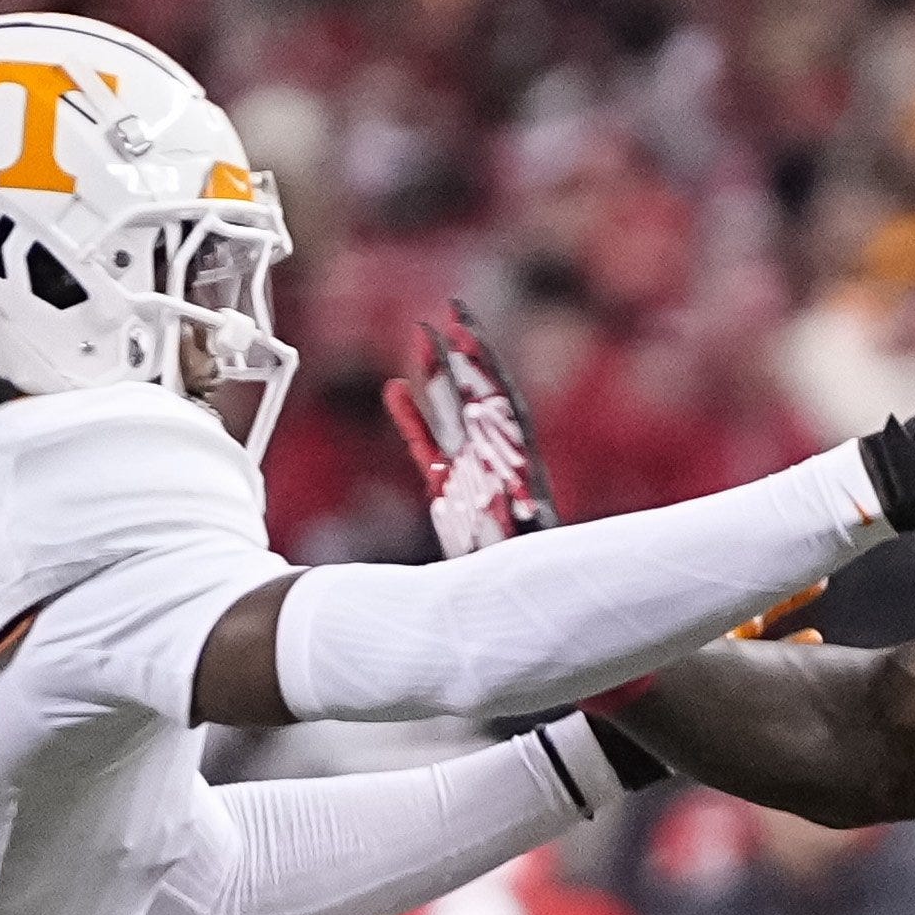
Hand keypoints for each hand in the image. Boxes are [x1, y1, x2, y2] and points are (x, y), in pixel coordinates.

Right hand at [382, 304, 558, 558]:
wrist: (512, 601)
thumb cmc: (519, 566)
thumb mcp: (511, 523)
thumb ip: (497, 486)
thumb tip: (476, 446)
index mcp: (515, 461)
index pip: (495, 398)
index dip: (480, 361)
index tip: (462, 323)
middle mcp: (495, 461)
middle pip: (474, 397)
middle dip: (461, 357)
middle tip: (448, 313)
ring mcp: (472, 471)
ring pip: (450, 415)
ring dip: (436, 377)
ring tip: (420, 336)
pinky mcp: (454, 490)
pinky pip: (429, 447)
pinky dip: (413, 421)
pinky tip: (394, 390)